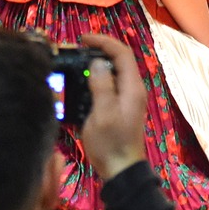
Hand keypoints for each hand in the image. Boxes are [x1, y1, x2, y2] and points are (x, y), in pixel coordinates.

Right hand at [76, 33, 145, 180]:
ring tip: (76, 63)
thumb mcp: (102, 113)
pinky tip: (81, 83)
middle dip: (99, 50)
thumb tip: (98, 62)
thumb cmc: (111, 143)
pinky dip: (96, 79)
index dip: (104, 42)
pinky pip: (109, 85)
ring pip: (113, 72)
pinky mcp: (120, 108)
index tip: (83, 39)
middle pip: (118, 60)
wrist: (120, 170)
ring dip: (96, 64)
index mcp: (132, 87)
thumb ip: (101, 85)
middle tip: (76, 49)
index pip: (122, 53)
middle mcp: (132, 89)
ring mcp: (127, 99)